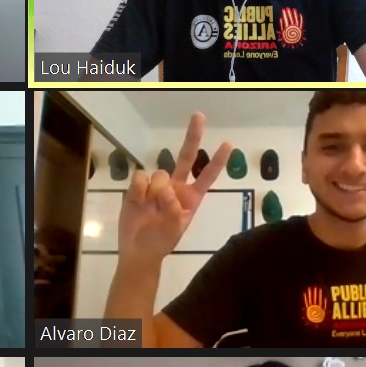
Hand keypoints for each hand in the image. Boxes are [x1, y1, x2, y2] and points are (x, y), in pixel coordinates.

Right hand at [118, 113, 232, 263]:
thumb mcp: (175, 229)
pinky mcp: (138, 186)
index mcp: (191, 197)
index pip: (207, 176)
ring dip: (155, 192)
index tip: (228, 144)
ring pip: (159, 174)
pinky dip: (139, 191)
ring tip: (150, 210)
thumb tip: (164, 188)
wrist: (138, 251)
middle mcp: (176, 186)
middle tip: (199, 115)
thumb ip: (173, 208)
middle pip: (186, 157)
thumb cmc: (161, 241)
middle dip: (193, 136)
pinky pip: (140, 178)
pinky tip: (138, 204)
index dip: (217, 161)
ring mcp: (157, 185)